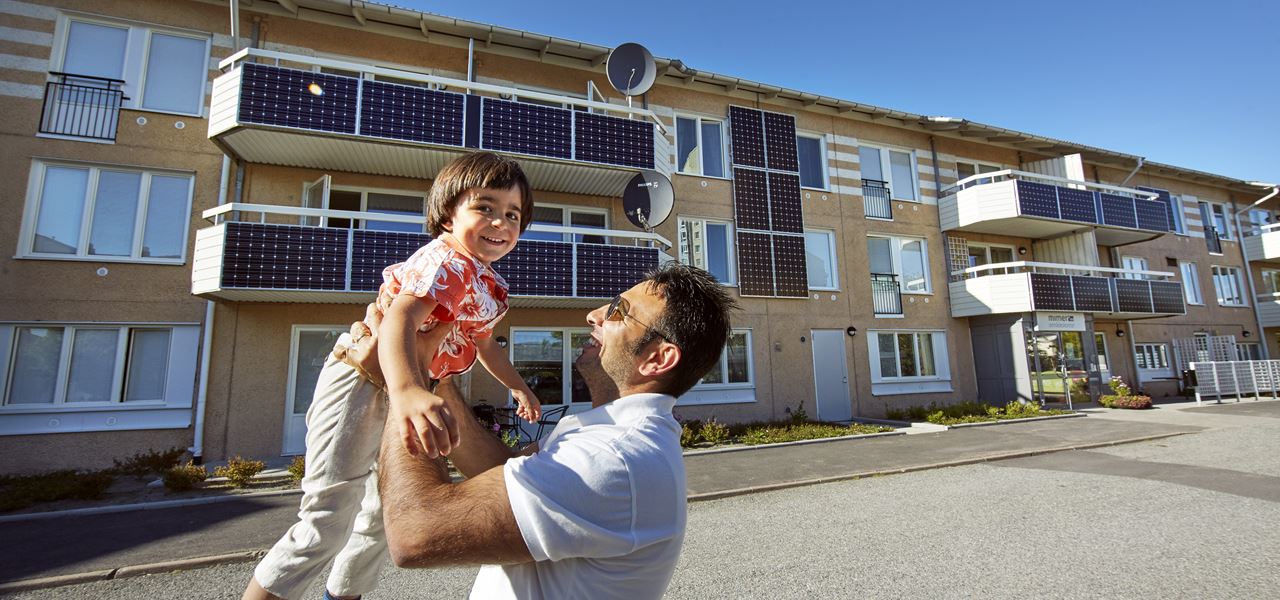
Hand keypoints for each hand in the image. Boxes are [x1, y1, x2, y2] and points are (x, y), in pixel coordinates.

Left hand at [337, 303, 453, 384]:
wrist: (406, 392)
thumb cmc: (417, 369)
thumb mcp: (429, 348)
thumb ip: (440, 331)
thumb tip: (453, 317)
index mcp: (393, 328)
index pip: (388, 303)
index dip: (389, 296)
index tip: (389, 292)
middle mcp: (377, 334)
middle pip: (372, 311)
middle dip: (374, 310)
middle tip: (377, 309)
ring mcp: (364, 347)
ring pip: (357, 328)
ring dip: (360, 329)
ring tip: (363, 330)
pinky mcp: (356, 360)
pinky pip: (342, 352)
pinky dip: (341, 351)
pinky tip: (341, 349)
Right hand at [390, 388, 459, 457]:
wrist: (406, 386)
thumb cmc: (425, 402)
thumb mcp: (438, 405)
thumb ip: (445, 420)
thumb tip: (452, 443)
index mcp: (441, 404)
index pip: (452, 423)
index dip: (455, 436)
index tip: (454, 446)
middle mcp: (429, 408)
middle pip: (440, 429)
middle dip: (444, 444)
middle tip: (445, 453)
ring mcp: (415, 412)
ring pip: (425, 432)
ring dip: (430, 446)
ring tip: (434, 455)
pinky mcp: (402, 417)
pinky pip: (406, 435)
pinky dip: (410, 446)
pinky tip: (415, 454)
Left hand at [511, 388, 541, 422]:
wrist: (518, 389)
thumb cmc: (525, 396)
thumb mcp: (529, 407)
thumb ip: (531, 414)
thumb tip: (533, 420)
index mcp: (536, 405)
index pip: (538, 414)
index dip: (535, 418)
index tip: (531, 422)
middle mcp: (532, 405)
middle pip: (531, 414)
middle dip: (527, 416)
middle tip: (524, 416)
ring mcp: (527, 404)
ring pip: (526, 412)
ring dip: (523, 414)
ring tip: (520, 414)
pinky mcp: (522, 403)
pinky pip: (521, 409)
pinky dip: (519, 411)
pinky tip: (518, 412)